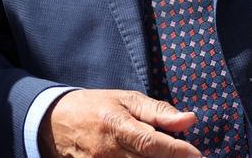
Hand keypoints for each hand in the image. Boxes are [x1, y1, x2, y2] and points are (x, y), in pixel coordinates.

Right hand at [39, 89, 200, 157]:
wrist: (53, 121)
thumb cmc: (95, 107)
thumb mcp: (125, 100)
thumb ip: (158, 112)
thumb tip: (190, 119)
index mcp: (115, 125)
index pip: (151, 143)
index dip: (178, 151)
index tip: (197, 154)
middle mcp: (107, 150)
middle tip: (188, 157)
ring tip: (165, 157)